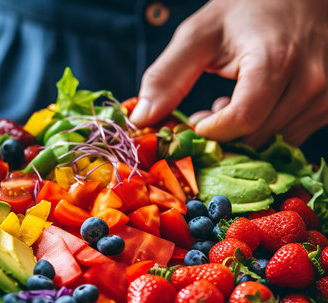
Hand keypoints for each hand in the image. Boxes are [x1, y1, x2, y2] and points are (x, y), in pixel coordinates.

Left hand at [130, 0, 327, 147]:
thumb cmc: (247, 10)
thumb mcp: (199, 35)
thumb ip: (166, 76)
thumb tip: (140, 119)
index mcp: (275, 60)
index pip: (242, 120)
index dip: (211, 130)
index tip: (195, 122)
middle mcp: (309, 82)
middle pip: (255, 136)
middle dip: (223, 134)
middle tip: (206, 113)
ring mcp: (325, 97)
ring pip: (273, 142)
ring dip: (243, 133)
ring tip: (230, 102)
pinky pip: (291, 138)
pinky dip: (264, 131)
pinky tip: (254, 105)